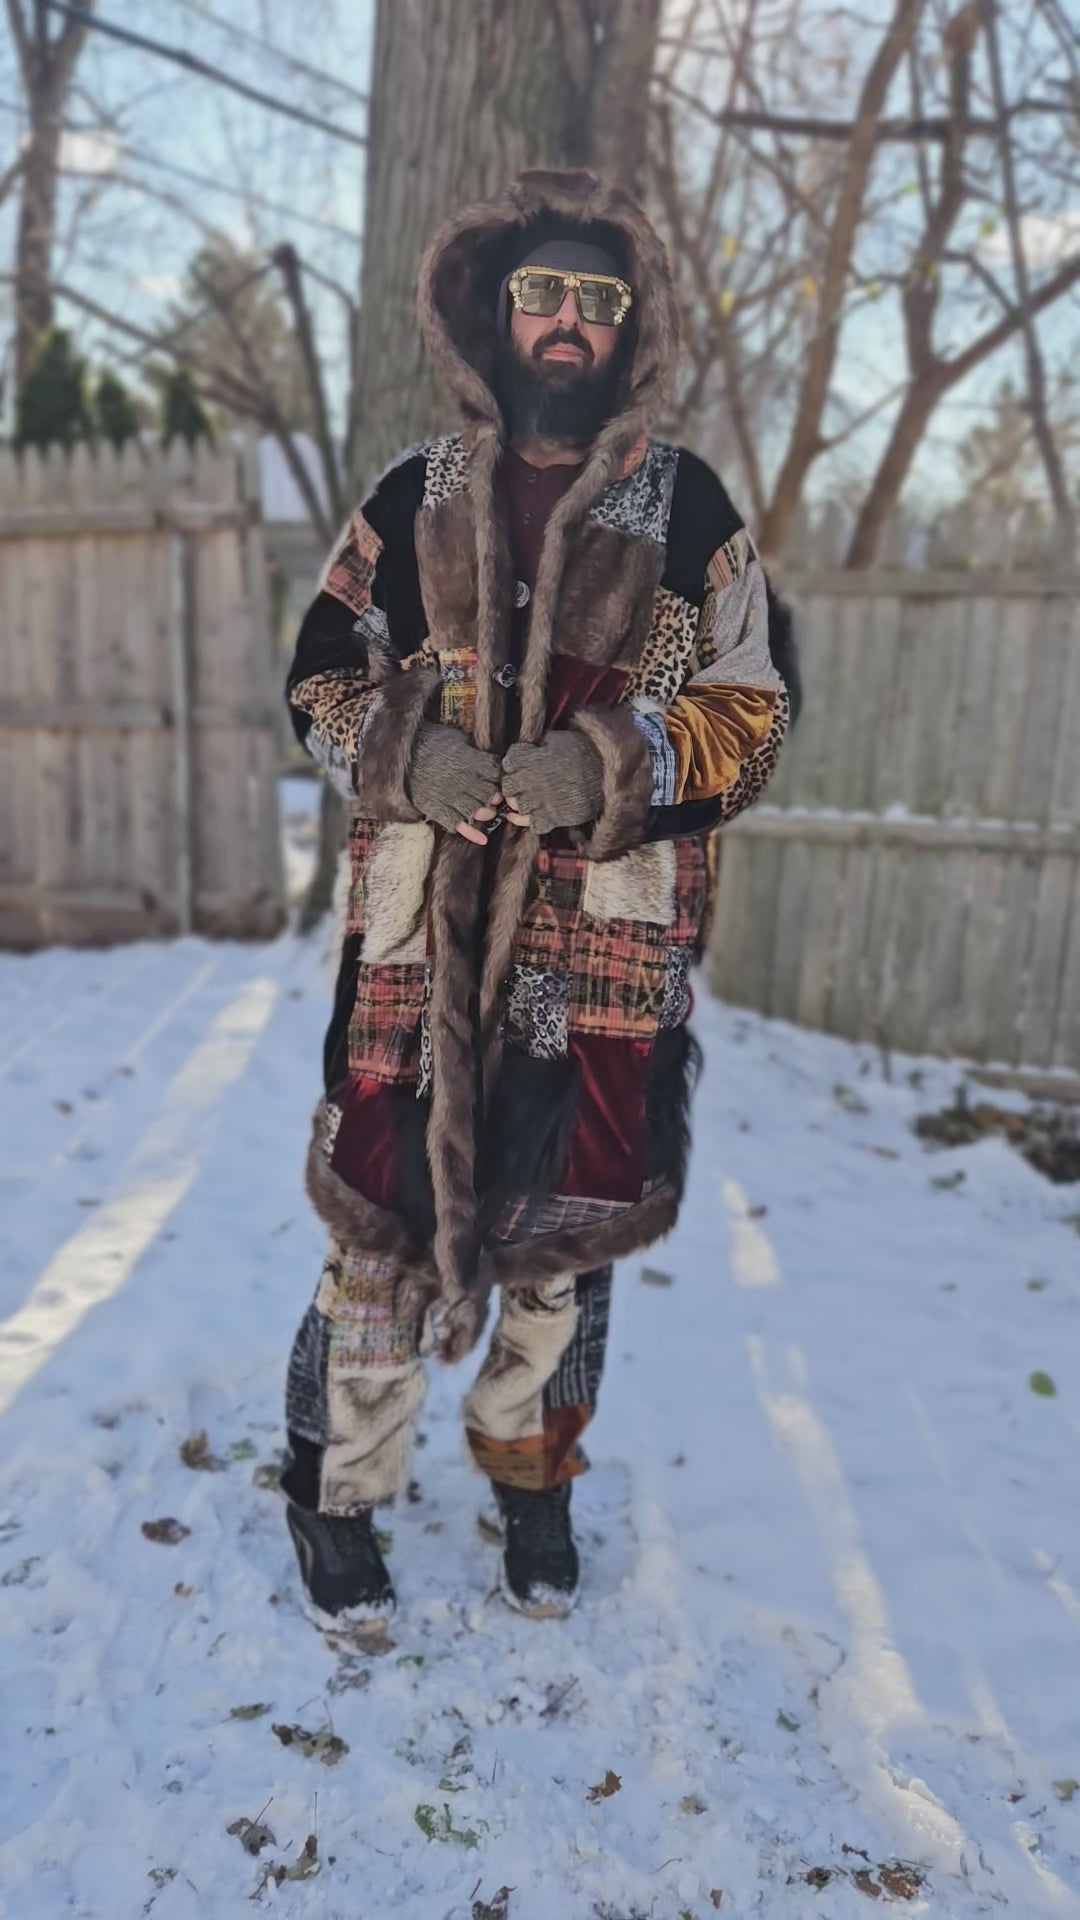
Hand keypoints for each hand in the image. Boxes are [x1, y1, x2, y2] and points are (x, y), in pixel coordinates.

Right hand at [407, 722, 502, 844]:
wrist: (400, 755)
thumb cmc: (427, 741)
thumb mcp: (453, 738)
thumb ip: (469, 747)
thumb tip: (479, 753)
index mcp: (470, 761)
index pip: (495, 773)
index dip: (498, 777)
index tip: (495, 778)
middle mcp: (464, 781)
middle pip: (489, 794)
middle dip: (493, 797)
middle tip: (492, 797)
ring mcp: (451, 797)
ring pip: (477, 811)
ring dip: (484, 813)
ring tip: (485, 811)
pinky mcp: (437, 809)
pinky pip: (458, 825)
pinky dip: (472, 834)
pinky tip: (482, 840)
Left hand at [502, 732, 603, 834]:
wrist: (605, 773)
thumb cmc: (584, 752)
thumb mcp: (560, 740)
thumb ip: (542, 744)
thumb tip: (534, 747)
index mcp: (531, 759)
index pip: (508, 764)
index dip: (512, 765)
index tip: (520, 767)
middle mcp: (530, 781)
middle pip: (508, 788)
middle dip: (513, 787)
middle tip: (523, 787)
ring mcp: (540, 801)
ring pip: (518, 807)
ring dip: (522, 805)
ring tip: (531, 801)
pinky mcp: (552, 817)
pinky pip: (532, 824)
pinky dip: (532, 822)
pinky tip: (536, 816)